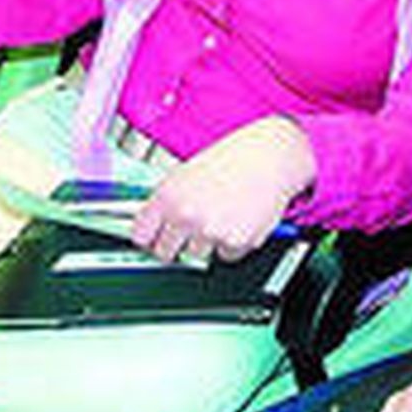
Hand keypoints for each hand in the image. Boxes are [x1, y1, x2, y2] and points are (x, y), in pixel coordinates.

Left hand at [132, 116, 316, 263]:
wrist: (271, 157)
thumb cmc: (233, 158)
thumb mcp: (188, 172)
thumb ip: (169, 201)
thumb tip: (155, 225)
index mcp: (169, 195)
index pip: (140, 236)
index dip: (148, 237)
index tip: (152, 237)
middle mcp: (186, 215)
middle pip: (165, 253)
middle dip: (175, 245)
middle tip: (190, 228)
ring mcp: (210, 231)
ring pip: (196, 254)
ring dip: (206, 242)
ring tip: (222, 213)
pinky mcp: (236, 242)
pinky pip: (225, 255)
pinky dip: (232, 243)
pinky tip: (239, 218)